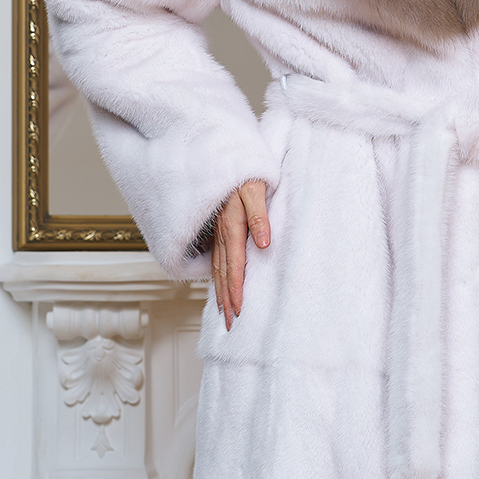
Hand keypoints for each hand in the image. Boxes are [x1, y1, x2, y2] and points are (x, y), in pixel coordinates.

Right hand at [211, 179, 269, 329]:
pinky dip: (215, 274)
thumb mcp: (256, 188)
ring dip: (219, 291)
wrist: (225, 154)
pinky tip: (217, 283)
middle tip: (230, 323)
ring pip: (216, 267)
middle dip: (226, 299)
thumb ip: (260, 215)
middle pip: (223, 272)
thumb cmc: (245, 172)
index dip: (236, 290)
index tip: (238, 311)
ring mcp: (217, 230)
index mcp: (232, 225)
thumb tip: (264, 243)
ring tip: (223, 312)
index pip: (235, 265)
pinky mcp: (216, 226)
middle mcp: (222, 231)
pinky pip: (214, 256)